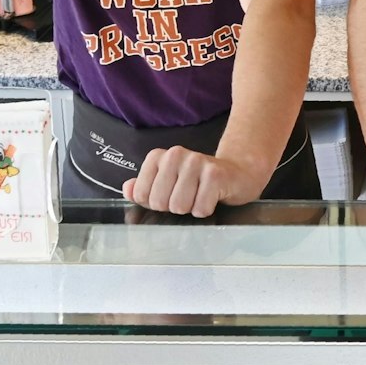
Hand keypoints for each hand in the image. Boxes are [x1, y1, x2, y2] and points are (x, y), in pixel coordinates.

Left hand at [124, 146, 267, 216]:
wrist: (236, 174)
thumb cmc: (198, 182)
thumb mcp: (167, 182)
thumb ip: (143, 187)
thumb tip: (128, 189)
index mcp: (159, 156)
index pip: (142, 195)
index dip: (156, 203)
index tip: (170, 194)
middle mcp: (176, 154)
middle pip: (159, 203)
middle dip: (174, 207)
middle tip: (188, 196)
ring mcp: (196, 162)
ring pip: (179, 206)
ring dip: (191, 208)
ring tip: (200, 196)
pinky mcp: (215, 174)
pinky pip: (200, 208)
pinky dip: (206, 209)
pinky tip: (212, 197)